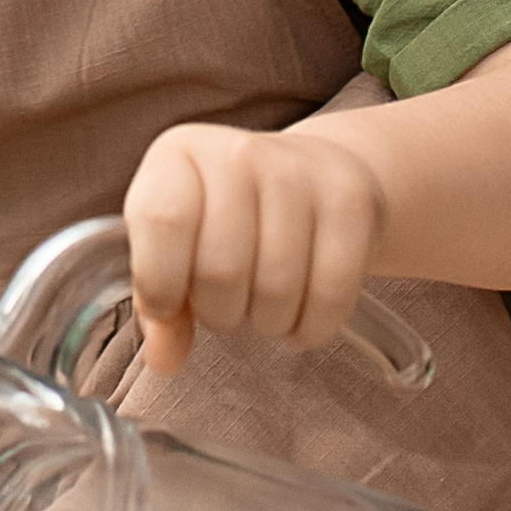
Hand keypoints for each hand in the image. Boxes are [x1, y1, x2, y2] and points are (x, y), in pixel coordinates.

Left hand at [121, 119, 386, 376]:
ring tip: (264, 306)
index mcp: (177, 155)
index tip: (168, 308)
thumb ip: (158, 303)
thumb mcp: (177, 246)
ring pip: (277, 288)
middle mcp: (237, 152)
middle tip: (228, 306)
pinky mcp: (353, 199)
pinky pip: (332, 294)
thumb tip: (163, 359)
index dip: (159, 281)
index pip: (162, 219)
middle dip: (220, 312)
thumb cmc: (227, 219)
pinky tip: (302, 314)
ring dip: (267, 322)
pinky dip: (311, 326)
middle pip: (220, 268)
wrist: (312, 174)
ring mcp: (300, 170)